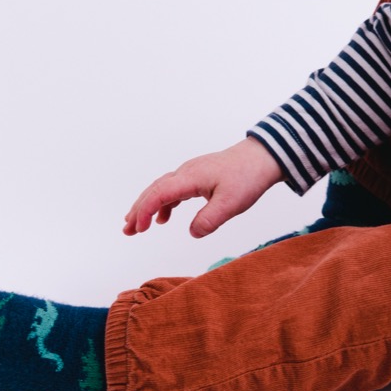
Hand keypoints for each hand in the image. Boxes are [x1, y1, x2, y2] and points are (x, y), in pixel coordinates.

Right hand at [122, 138, 283, 238]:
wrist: (263, 158)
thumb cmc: (248, 177)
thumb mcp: (231, 203)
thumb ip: (210, 219)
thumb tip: (192, 233)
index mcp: (190, 177)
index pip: (159, 193)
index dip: (145, 211)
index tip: (138, 229)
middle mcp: (186, 173)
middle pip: (154, 190)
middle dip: (138, 210)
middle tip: (127, 230)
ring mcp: (191, 173)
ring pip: (161, 189)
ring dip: (147, 207)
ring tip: (136, 226)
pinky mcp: (198, 177)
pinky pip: (173, 190)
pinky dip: (163, 204)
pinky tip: (163, 219)